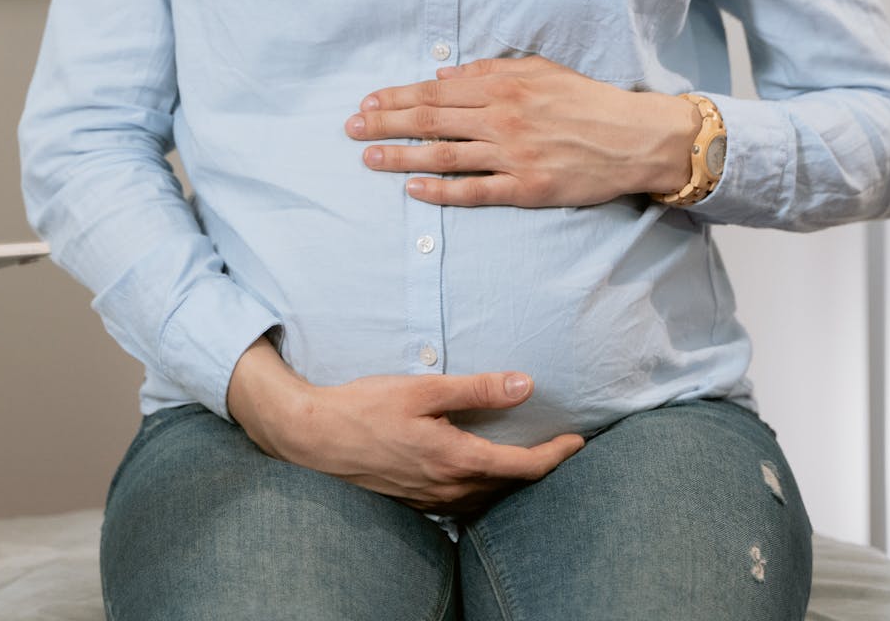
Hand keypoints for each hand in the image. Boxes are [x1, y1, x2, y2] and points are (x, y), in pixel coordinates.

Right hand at [227, 338, 584, 514]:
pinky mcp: (414, 502)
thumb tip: (524, 385)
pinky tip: (481, 474)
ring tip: (528, 460)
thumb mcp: (422, 389)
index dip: (556, 456)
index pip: (523, 466)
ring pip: (487, 499)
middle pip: (510, 486)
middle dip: (540, 469)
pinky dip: (483, 490)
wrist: (311, 438)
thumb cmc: (363, 408)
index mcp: (455, 458)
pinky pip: (462, 504)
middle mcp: (447, 487)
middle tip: (560, 447)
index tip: (577, 441)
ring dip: (511, 483)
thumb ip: (476, 389)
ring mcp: (429, 500)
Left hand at [345, 55, 699, 206]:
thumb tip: (443, 74)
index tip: (367, 103)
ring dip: (401, 156)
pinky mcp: (527, 187)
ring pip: (444, 155)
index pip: (435, 92)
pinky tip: (413, 190)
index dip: (396, 97)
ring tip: (368, 159)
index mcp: (504, 86)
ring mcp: (513, 155)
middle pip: (430, 121)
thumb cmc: (587, 101)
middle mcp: (503, 118)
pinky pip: (475, 190)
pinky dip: (442, 190)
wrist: (635, 137)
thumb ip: (490, 70)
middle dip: (384, 124)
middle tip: (351, 130)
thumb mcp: (540, 70)